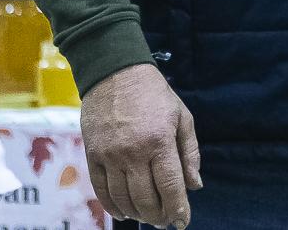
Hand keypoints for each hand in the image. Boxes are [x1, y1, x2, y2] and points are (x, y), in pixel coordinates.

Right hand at [81, 62, 200, 228]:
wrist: (115, 72)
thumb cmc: (154, 94)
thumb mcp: (182, 116)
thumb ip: (190, 153)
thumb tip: (195, 186)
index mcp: (159, 141)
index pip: (170, 187)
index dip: (178, 209)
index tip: (182, 222)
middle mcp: (133, 152)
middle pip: (146, 199)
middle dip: (159, 216)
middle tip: (166, 220)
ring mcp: (110, 155)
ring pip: (123, 199)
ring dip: (138, 214)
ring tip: (148, 216)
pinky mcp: (92, 155)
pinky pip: (101, 191)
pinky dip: (113, 207)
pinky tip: (125, 213)